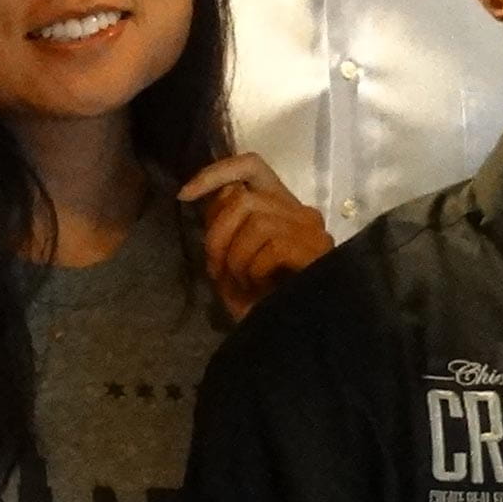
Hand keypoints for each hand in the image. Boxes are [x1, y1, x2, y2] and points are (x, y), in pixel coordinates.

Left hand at [178, 154, 332, 315]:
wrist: (291, 336)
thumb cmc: (262, 301)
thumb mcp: (233, 261)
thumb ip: (226, 227)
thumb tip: (215, 198)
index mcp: (281, 206)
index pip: (251, 165)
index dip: (214, 173)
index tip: (184, 195)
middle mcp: (301, 211)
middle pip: (243, 198)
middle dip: (217, 236)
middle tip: (217, 270)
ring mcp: (312, 230)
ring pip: (256, 221)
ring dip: (237, 258)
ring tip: (244, 283)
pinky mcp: (318, 250)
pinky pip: (272, 246)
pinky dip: (255, 270)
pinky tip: (260, 289)